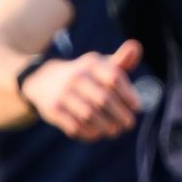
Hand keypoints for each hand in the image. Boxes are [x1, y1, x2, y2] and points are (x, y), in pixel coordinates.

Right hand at [20, 41, 145, 140]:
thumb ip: (121, 60)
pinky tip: (96, 134)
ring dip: (106, 126)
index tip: (136, 107)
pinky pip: (75, 126)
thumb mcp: (100, 65)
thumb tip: (135, 47)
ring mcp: (63, 93)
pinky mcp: (53, 109)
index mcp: (91, 64)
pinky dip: (89, 133)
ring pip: (90, 115)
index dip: (128, 94)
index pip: (114, 78)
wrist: (45, 81)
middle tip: (129, 124)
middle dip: (120, 115)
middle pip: (103, 99)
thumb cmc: (85, 76)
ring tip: (115, 131)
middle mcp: (76, 76)